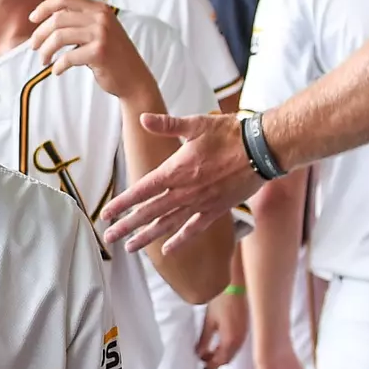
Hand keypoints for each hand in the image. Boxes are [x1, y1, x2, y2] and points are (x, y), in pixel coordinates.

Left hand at [28, 0, 158, 99]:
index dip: (44, 7)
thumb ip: (80, 21)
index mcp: (99, 8)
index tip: (32, 19)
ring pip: (59, 37)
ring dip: (46, 51)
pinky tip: (56, 71)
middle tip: (34, 47)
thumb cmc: (112, 56)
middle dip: (40, 34)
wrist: (134, 78)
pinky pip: (68, 57)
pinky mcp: (99, 52)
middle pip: (57, 19)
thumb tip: (47, 19)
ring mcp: (101, 34)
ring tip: (43, 61)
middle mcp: (101, 17)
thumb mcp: (99, 31)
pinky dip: (58, 66)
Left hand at [103, 112, 264, 252]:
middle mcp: (185, 191)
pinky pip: (194, 229)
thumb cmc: (230, 133)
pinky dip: (180, 239)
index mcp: (176, 170)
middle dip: (127, 226)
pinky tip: (167, 250)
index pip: (142, 191)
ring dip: (147, 237)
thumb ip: (167, 125)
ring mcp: (200, 203)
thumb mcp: (196, 124)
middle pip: (149, 212)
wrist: (263, 148)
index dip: (122, 204)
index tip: (106, 215)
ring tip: (130, 248)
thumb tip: (144, 118)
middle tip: (109, 238)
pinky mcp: (216, 209)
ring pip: (168, 224)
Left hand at [196, 289, 246, 368]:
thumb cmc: (221, 301)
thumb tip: (199, 353)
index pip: (222, 360)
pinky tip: (218, 343)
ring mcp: (244, 334)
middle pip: (228, 358)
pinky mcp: (245, 328)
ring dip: (221, 354)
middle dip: (216, 361)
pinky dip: (227, 347)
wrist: (235, 285)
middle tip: (203, 360)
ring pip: (233, 352)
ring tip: (208, 352)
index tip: (202, 366)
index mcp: (231, 340)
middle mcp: (240, 340)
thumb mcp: (209, 321)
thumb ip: (204, 340)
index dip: (211, 365)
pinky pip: (236, 344)